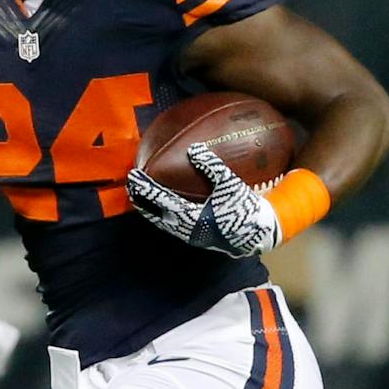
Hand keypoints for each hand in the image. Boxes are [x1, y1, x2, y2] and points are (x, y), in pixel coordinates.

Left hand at [125, 142, 282, 258]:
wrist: (258, 234)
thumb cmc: (245, 208)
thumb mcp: (230, 184)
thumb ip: (211, 166)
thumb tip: (194, 149)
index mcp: (191, 216)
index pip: (161, 200)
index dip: (146, 189)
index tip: (133, 177)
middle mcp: (187, 229)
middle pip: (156, 215)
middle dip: (142, 201)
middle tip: (130, 187)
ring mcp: (191, 236)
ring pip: (163, 224)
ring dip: (150, 211)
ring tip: (141, 200)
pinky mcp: (197, 238)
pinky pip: (173, 227)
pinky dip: (163, 217)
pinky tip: (164, 210)